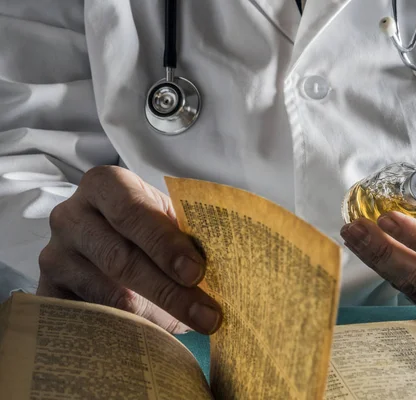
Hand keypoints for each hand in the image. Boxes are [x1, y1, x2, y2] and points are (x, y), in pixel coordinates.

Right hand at [38, 166, 221, 333]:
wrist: (111, 242)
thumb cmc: (149, 230)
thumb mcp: (169, 221)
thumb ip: (189, 234)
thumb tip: (230, 266)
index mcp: (105, 185)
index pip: (131, 211)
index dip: (165, 243)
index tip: (196, 272)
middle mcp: (70, 216)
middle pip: (120, 258)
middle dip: (169, 290)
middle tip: (208, 314)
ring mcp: (54, 255)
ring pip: (105, 293)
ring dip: (154, 315)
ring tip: (191, 326)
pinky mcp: (47, 292)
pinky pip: (84, 318)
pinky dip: (120, 329)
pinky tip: (151, 337)